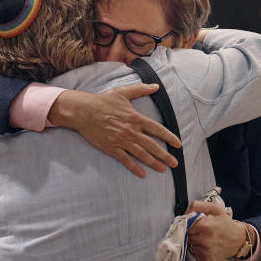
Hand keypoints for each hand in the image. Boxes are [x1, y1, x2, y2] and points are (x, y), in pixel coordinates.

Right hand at [48, 84, 181, 177]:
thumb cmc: (102, 101)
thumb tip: (156, 86)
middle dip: (165, 155)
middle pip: (152, 145)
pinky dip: (134, 168)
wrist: (83, 111)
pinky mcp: (111, 148)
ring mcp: (121, 140)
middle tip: (175, 163)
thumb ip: (141, 89)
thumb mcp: (123, 92)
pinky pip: (125, 160)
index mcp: (136, 118)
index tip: (178, 144)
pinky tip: (142, 174)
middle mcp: (131, 131)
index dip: (169, 137)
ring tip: (163, 169)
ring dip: (153, 163)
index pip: (157, 129)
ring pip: (141, 154)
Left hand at [186, 200, 247, 260]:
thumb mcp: (214, 209)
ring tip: (204, 239)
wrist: (239, 240)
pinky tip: (207, 247)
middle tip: (199, 231)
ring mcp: (206, 253)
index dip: (186, 224)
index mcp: (206, 226)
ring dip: (194, 243)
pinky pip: (195, 255)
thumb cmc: (225, 224)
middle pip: (186, 236)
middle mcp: (205, 241)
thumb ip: (197, 206)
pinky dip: (198, 251)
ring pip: (189, 246)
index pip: (184, 226)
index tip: (191, 224)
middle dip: (190, 233)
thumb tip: (184, 214)